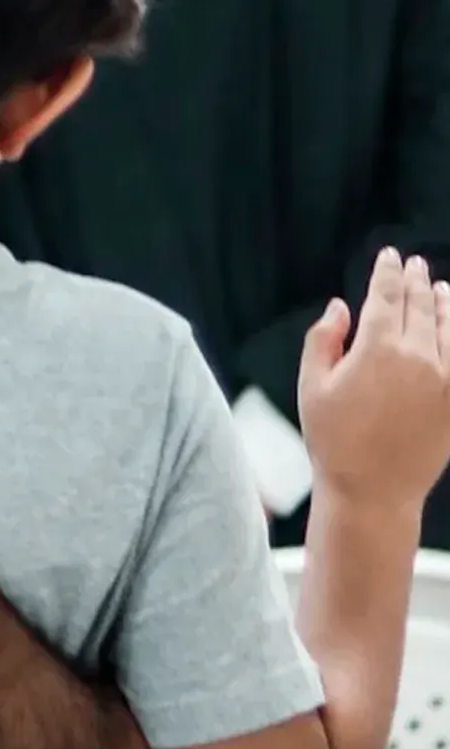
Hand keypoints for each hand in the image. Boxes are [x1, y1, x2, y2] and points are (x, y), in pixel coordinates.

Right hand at [300, 249, 449, 510]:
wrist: (373, 491)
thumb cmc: (334, 441)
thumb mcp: (312, 386)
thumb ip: (324, 339)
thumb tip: (340, 307)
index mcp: (377, 349)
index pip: (386, 295)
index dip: (388, 272)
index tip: (390, 256)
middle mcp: (417, 358)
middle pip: (419, 306)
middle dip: (416, 281)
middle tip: (414, 265)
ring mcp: (443, 380)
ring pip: (448, 328)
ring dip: (444, 304)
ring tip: (441, 289)